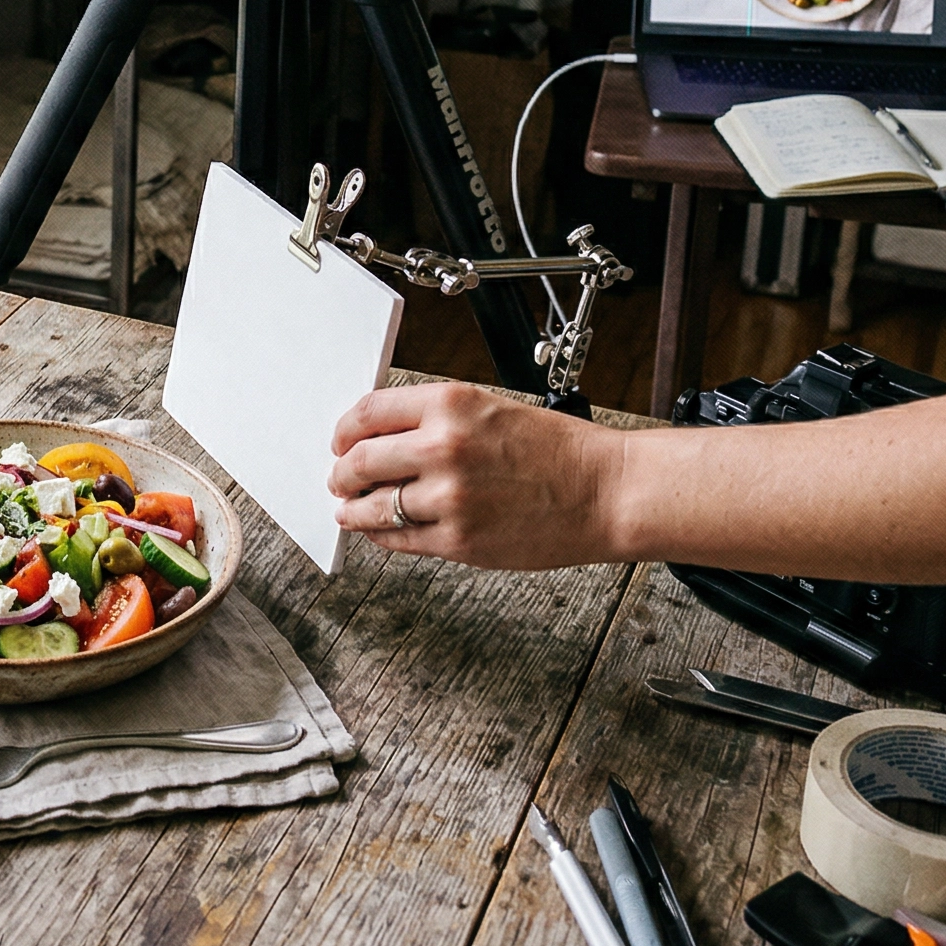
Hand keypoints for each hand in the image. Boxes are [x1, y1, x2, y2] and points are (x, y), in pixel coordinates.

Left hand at [328, 381, 624, 569]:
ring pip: (372, 505)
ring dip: (352, 509)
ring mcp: (449, 497)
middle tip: (339, 478)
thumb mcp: (490, 409)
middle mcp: (443, 447)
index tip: (340, 441)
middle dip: (341, 473)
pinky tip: (379, 529)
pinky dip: (380, 535)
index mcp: (450, 404)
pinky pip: (399, 539)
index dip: (344, 430)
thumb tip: (381, 438)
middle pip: (359, 460)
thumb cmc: (557, 450)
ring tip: (350, 510)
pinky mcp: (460, 540)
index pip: (368, 413)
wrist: (606, 491)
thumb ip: (435, 420)